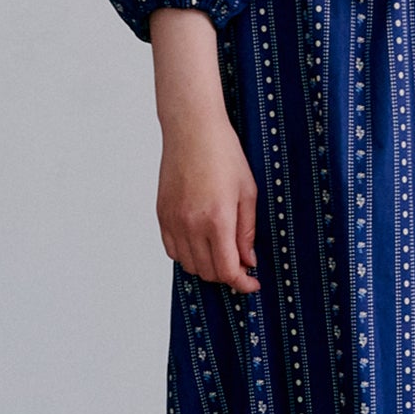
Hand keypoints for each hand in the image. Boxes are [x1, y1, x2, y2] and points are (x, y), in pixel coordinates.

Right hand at [148, 9, 259, 292]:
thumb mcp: (247, 193)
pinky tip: (201, 246)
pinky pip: (172, 249)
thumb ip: (247, 231)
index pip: (227, 269)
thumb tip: (248, 260)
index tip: (252, 283)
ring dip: (207, 267)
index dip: (242, 283)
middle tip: (242, 267)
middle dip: (227, 276)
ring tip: (223, 255)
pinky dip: (187, 256)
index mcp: (217, 220)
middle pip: (208, 271)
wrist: (192, 129)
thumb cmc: (224, 154)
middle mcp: (191, 225)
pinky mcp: (162, 214)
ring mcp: (173, 221)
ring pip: (188, 264)